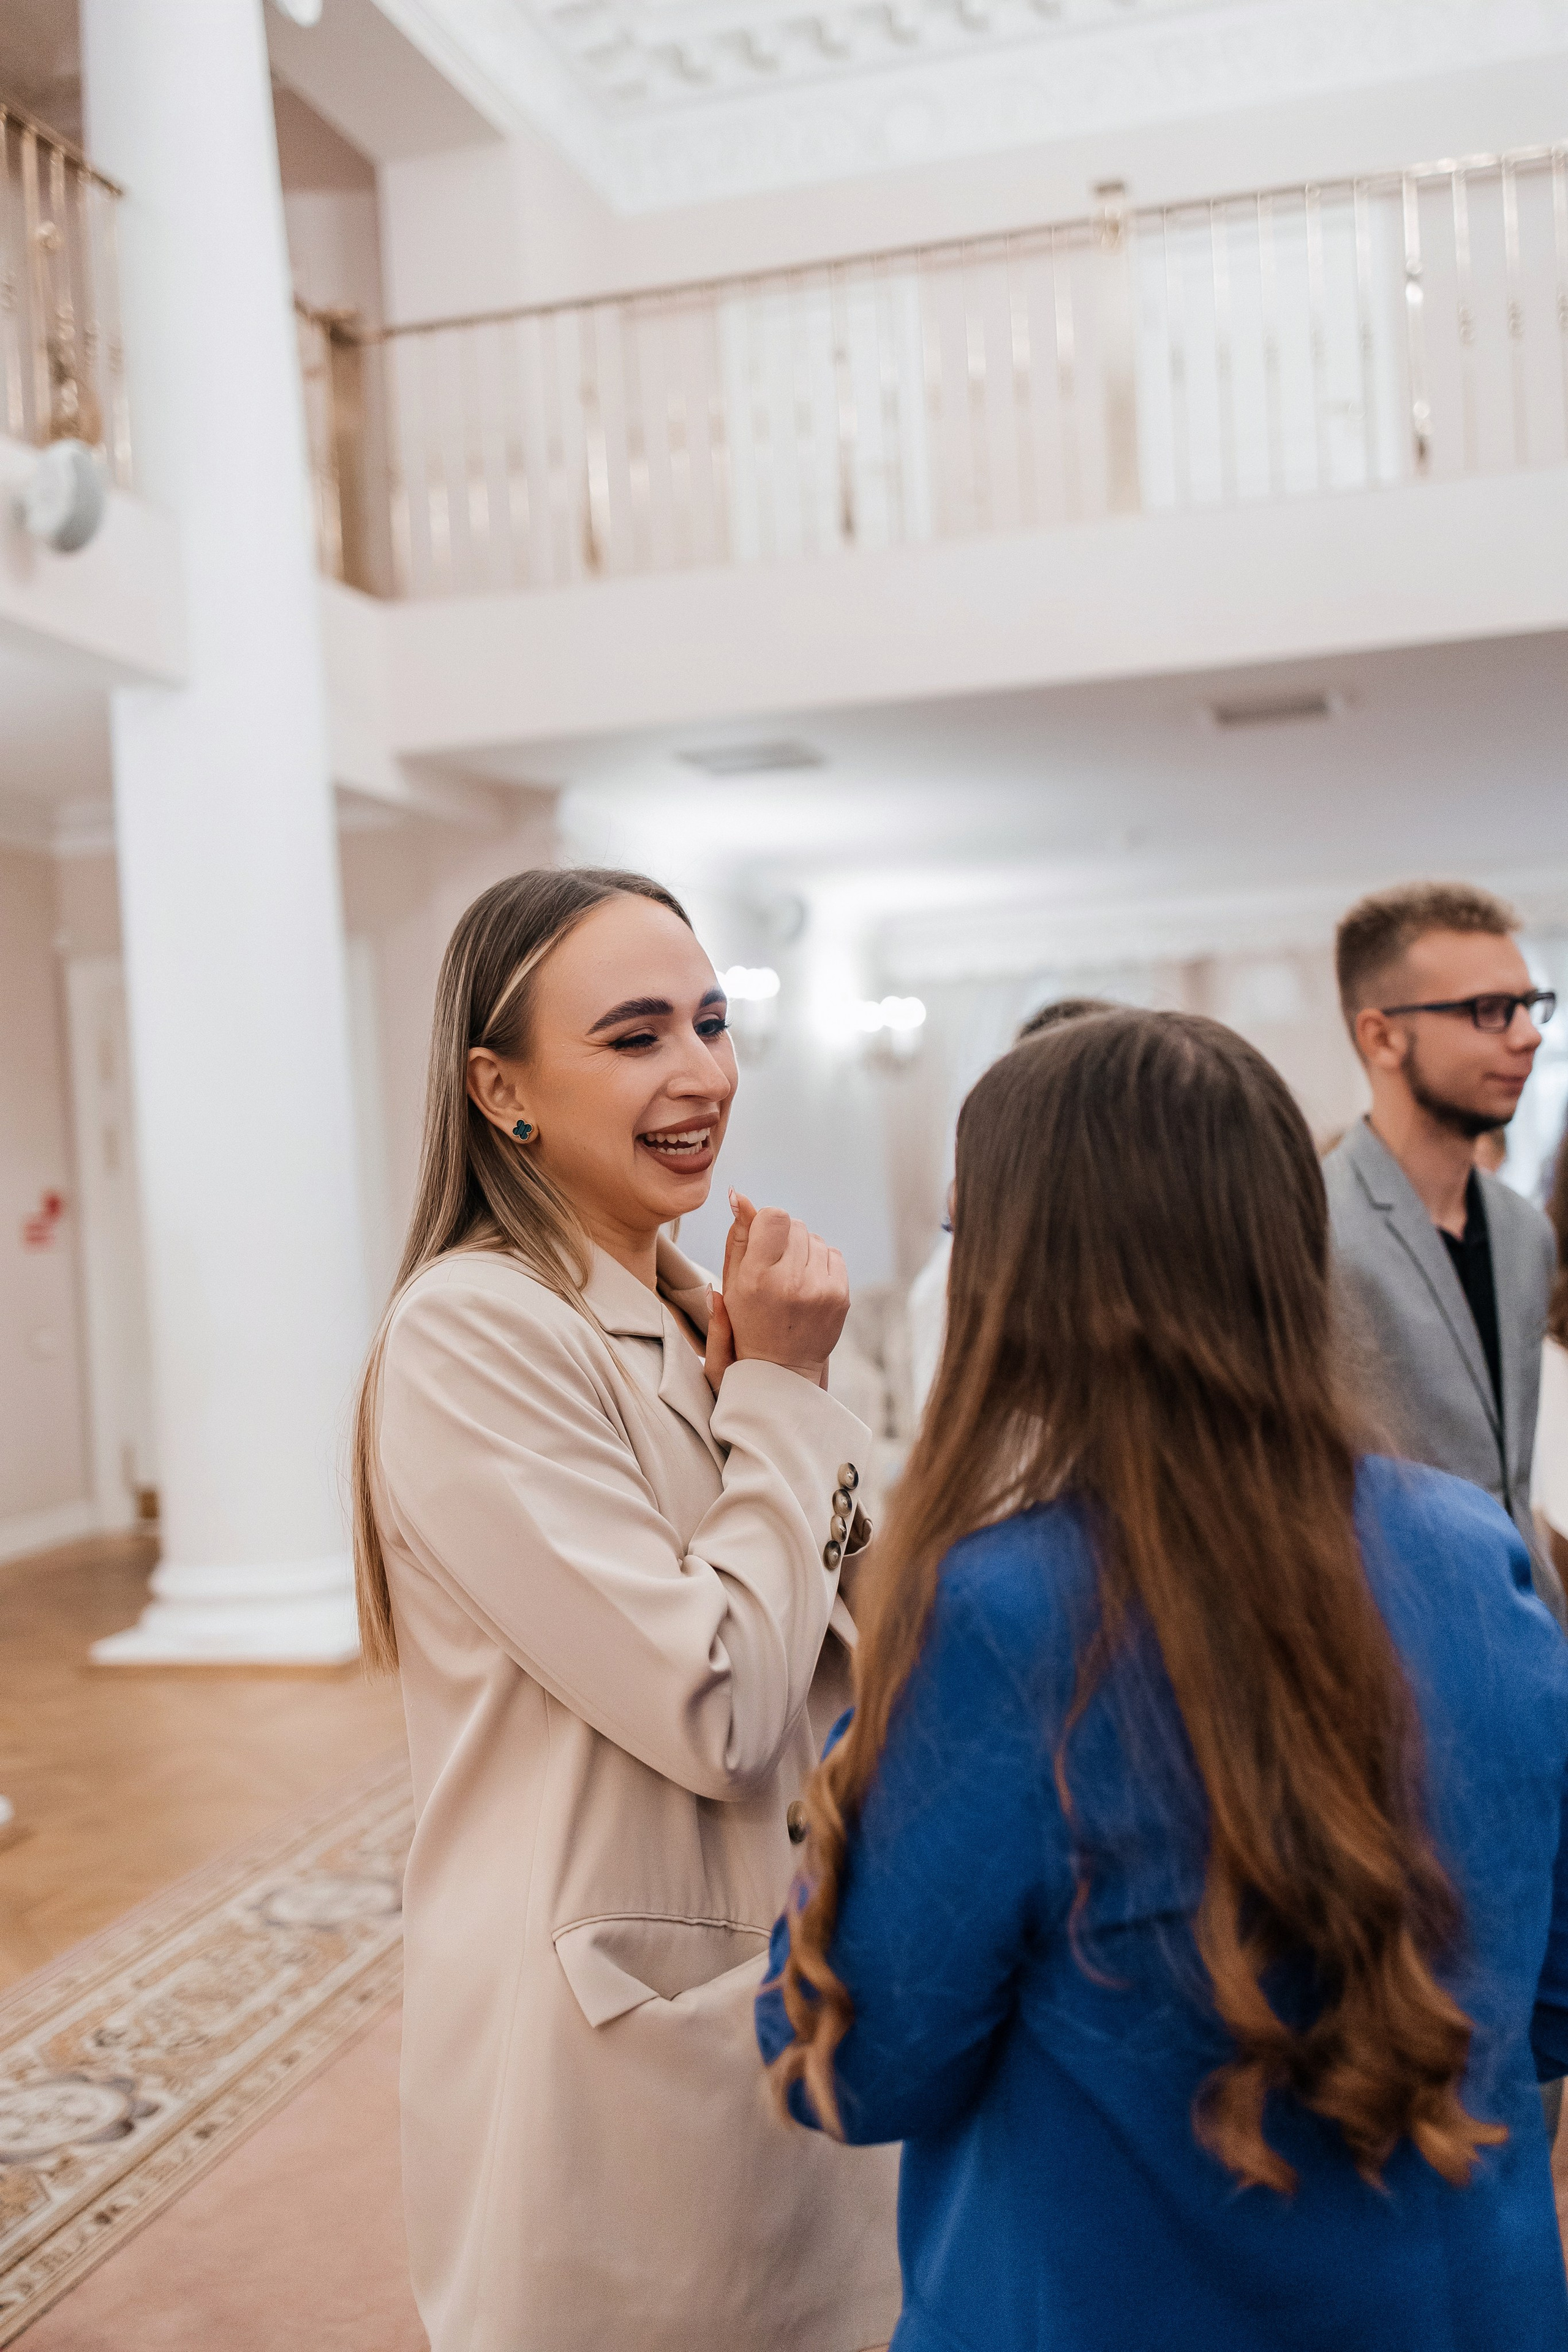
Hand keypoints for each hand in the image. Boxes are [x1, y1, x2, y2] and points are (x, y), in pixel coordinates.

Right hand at [708, 1191, 847, 1389]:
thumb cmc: (749, 1323)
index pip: (774, 1216)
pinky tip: (807, 1284)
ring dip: (803, 1251)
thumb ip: (737, 1239)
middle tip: (775, 1268)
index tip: (763, 1242)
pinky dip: (821, 1263)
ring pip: (815, 1238)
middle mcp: (790, 1282)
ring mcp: (819, 1289)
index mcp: (757, 1278)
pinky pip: (833, 1254)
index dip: (766, 1223)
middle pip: (795, 1224)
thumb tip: (740, 1197)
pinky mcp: (840, 1295)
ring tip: (791, 1279)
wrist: (782, 1370)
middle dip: (784, 1239)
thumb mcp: (732, 1283)